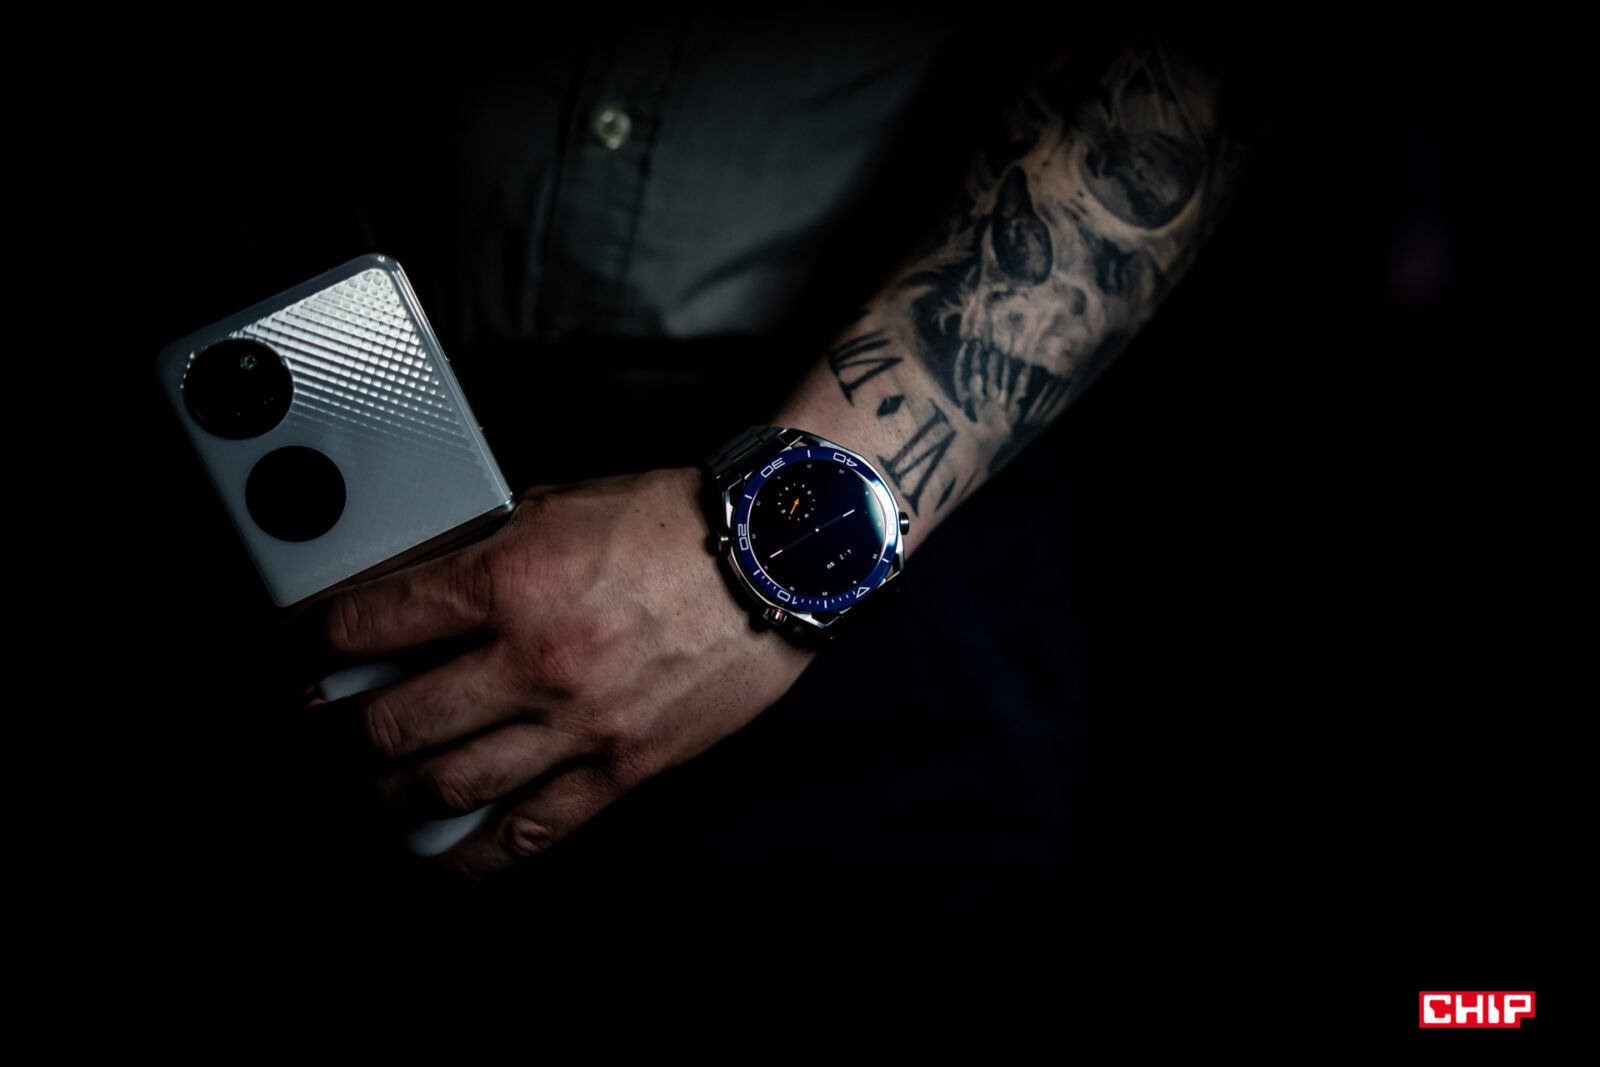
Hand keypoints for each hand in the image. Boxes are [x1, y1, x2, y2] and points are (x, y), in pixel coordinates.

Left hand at [291, 467, 813, 878]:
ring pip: (445, 786)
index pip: (369, 624)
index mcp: (509, 578)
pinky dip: (472, 867)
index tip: (286, 658)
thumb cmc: (676, 523)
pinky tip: (433, 874)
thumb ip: (486, 546)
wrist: (777, 557)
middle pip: (389, 721)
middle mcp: (533, 658)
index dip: (305, 645)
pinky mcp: (621, 769)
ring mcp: (577, 724)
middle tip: (302, 739)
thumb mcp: (559, 503)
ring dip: (378, 800)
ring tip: (352, 798)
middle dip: (322, 739)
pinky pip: (531, 835)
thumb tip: (425, 582)